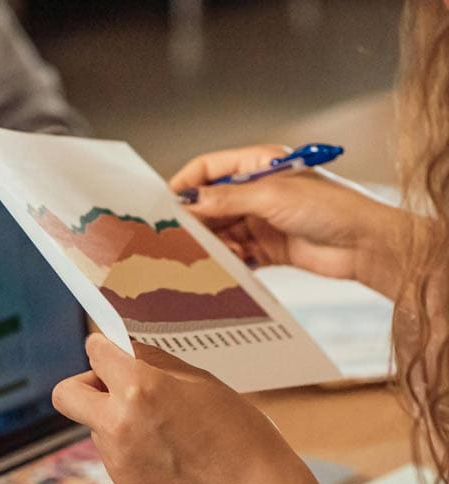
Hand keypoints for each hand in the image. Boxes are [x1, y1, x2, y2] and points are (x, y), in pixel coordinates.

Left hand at [52, 335, 334, 483]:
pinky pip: (114, 455)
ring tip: (165, 430)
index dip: (104, 348)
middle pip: (66, 393)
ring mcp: (117, 458)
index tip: (109, 351)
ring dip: (116, 420)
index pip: (95, 353)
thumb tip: (126, 349)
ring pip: (95, 426)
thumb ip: (156, 363)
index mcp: (139, 388)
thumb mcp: (202, 381)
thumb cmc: (239, 433)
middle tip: (114, 388)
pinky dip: (132, 450)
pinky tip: (169, 455)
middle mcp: (118, 423)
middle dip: (85, 384)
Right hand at [170, 144, 409, 298]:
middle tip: (177, 238)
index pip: (208, 169)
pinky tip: (224, 268)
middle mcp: (257, 191)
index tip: (165, 205)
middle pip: (210, 204)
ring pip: (221, 232)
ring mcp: (262, 220)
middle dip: (195, 221)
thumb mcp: (272, 197)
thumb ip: (226, 200)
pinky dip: (227, 261)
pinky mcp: (268, 247)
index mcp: (258, 165)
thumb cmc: (332, 207)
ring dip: (211, 244)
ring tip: (206, 256)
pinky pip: (236, 254)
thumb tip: (188, 202)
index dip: (185, 184)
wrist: (366, 245)